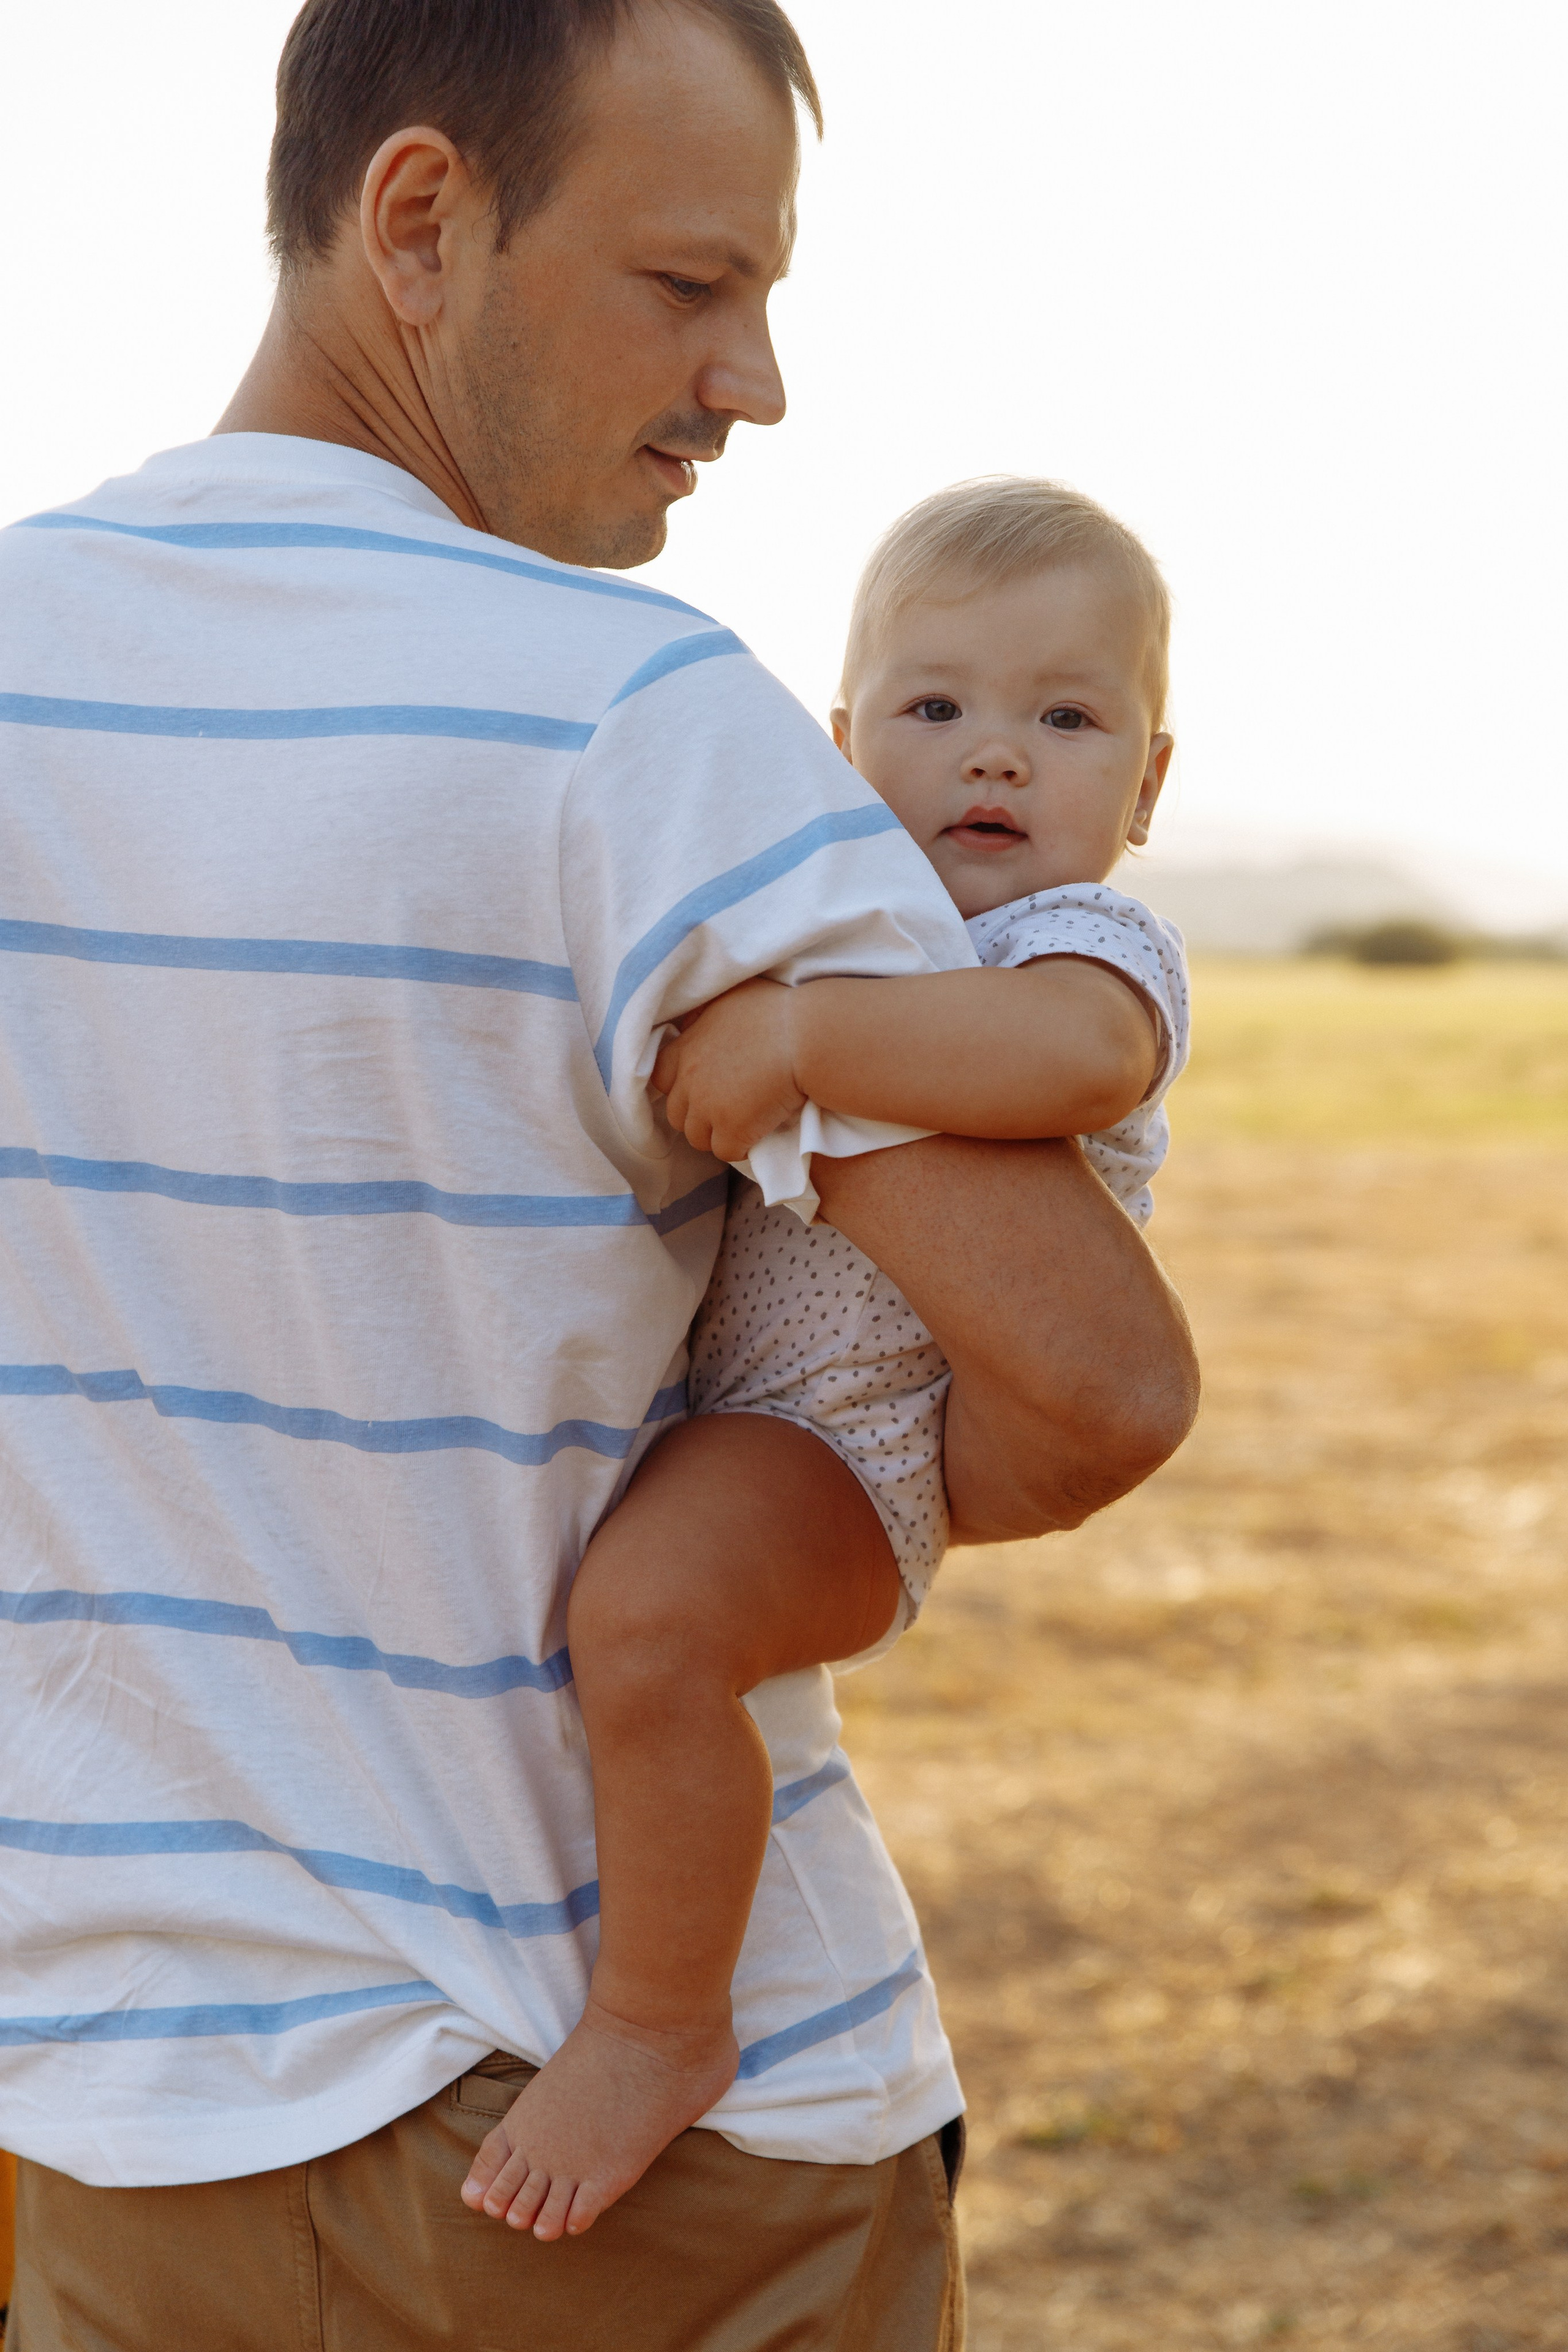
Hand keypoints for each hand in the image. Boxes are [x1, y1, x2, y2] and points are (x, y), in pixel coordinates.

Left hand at [651, 977, 805, 1159]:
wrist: (807, 1038)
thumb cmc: (777, 1010)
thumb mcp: (731, 997)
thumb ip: (705, 1014)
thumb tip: (694, 1022)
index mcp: (687, 1048)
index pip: (660, 1077)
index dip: (678, 1086)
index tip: (699, 1086)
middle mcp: (690, 1080)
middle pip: (676, 1114)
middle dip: (697, 1115)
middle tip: (725, 1110)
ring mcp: (708, 1108)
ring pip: (698, 1138)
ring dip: (717, 1134)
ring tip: (742, 1124)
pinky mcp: (733, 1130)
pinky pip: (726, 1152)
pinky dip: (740, 1148)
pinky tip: (757, 1136)